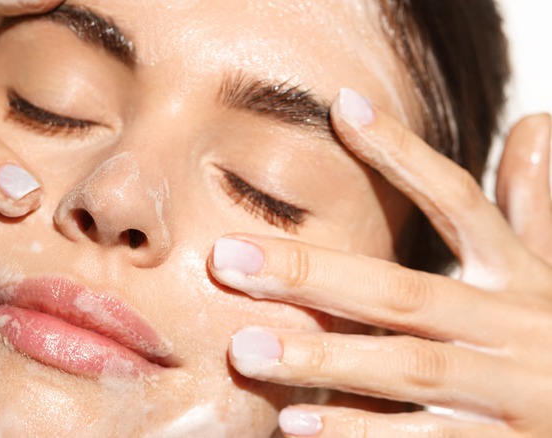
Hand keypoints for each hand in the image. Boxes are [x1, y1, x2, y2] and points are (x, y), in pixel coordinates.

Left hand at [209, 88, 551, 436]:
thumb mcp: (549, 276)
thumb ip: (532, 211)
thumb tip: (532, 125)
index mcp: (518, 279)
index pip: (458, 202)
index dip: (403, 155)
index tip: (342, 108)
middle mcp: (514, 329)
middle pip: (403, 292)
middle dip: (312, 273)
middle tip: (229, 259)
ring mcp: (510, 394)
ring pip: (405, 368)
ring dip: (324, 358)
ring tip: (245, 351)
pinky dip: (358, 434)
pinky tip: (296, 425)